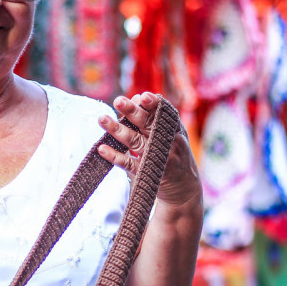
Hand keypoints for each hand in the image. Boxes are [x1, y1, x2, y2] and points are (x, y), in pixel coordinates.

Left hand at [97, 92, 201, 209]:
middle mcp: (168, 143)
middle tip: (118, 101)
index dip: (154, 105)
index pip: (165, 114)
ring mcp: (157, 159)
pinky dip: (115, 156)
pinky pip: (128, 164)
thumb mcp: (172, 134)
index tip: (143, 96)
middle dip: (133, 112)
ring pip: (135, 142)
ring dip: (117, 130)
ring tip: (102, 119)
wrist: (184, 189)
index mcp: (175, 130)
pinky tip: (102, 148)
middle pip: (148, 125)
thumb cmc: (174, 153)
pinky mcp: (146, 174)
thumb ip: (155, 117)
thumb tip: (136, 97)